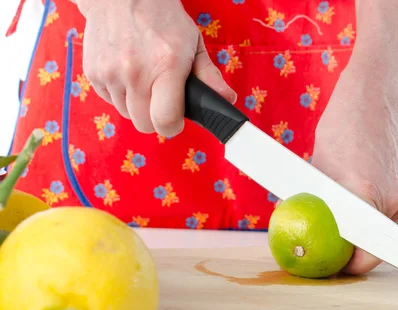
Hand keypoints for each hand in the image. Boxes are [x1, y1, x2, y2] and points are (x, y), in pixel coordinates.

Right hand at [77, 0, 236, 136]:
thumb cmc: (161, 18)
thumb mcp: (193, 43)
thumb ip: (209, 76)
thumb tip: (227, 101)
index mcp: (166, 67)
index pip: (165, 121)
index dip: (173, 125)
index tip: (176, 118)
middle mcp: (135, 72)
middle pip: (144, 125)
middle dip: (156, 117)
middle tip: (162, 98)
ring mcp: (110, 73)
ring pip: (127, 114)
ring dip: (138, 105)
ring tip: (144, 80)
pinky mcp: (93, 73)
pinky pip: (110, 101)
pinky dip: (120, 94)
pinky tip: (128, 73)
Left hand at [310, 66, 397, 274]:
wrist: (373, 104)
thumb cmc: (341, 131)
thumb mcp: (316, 171)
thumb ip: (313, 204)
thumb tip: (294, 227)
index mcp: (367, 195)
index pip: (365, 253)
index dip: (347, 267)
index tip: (332, 269)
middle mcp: (393, 201)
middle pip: (376, 249)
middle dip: (353, 256)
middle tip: (330, 255)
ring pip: (384, 237)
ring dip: (363, 240)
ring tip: (341, 233)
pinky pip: (389, 222)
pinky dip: (372, 225)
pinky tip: (355, 215)